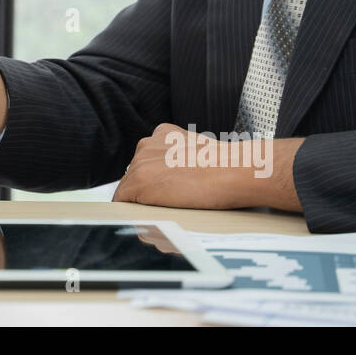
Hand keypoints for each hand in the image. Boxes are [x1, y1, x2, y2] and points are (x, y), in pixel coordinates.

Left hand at [112, 124, 247, 209]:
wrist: (233, 171)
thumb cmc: (227, 167)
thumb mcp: (201, 153)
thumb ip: (183, 160)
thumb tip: (182, 178)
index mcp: (162, 134)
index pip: (148, 162)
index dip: (157, 182)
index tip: (167, 194)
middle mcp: (147, 145)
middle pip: (135, 174)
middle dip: (148, 191)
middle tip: (169, 206)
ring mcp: (140, 163)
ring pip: (129, 189)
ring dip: (142, 203)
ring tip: (164, 214)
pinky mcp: (138, 182)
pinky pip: (122, 201)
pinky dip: (131, 213)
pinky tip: (147, 219)